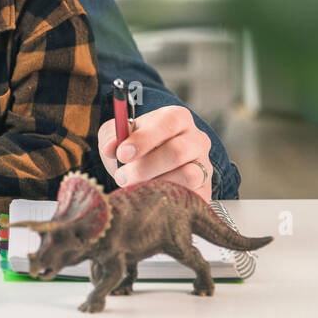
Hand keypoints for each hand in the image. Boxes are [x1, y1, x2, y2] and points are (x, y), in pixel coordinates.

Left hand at [97, 104, 213, 201]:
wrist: (147, 168)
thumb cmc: (133, 147)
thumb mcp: (118, 135)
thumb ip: (111, 135)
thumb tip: (112, 147)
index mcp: (177, 118)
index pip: (168, 123)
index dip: (144, 139)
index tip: (122, 154)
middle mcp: (196, 139)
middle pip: (177, 152)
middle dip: (144, 167)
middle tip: (122, 176)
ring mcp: (204, 164)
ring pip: (189, 176)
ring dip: (156, 185)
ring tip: (135, 187)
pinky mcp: (205, 189)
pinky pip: (192, 197)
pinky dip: (169, 199)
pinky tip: (150, 197)